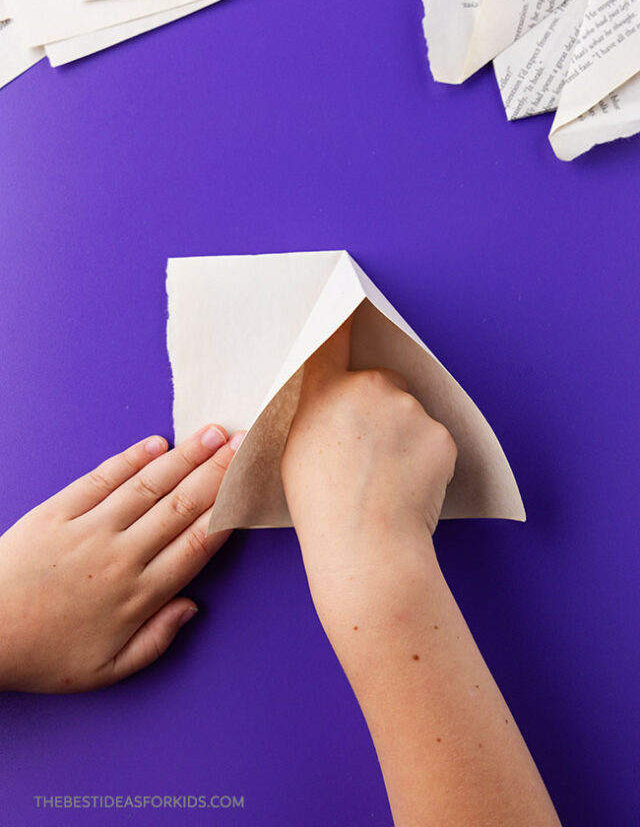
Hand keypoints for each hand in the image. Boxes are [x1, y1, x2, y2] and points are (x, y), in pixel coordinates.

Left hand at [0, 425, 242, 692]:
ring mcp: (89, 529)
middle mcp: (120, 556)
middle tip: (244, 444)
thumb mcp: (105, 671)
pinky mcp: (58, 511)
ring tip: (213, 434)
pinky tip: (157, 444)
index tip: (250, 486)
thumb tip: (191, 607)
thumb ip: (155, 641)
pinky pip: (102, 479)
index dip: (228, 511)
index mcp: (137, 596)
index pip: (196, 544)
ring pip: (149, 487)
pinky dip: (131, 459)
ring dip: (186, 458)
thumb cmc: (42, 655)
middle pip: (182, 507)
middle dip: (218, 473)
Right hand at [282, 320, 560, 826]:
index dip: (342, 321)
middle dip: (380, 408)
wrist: (366, 545)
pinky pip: (435, 439)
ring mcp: (408, 409)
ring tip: (387, 479)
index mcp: (325, 391)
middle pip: (380, 383)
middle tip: (369, 453)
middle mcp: (367, 388)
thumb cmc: (321, 508)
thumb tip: (334, 404)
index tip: (350, 305)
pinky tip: (409, 487)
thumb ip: (316, 414)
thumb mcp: (297, 451)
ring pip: (411, 412)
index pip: (334, 340)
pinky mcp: (441, 434)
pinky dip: (427, 459)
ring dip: (405, 435)